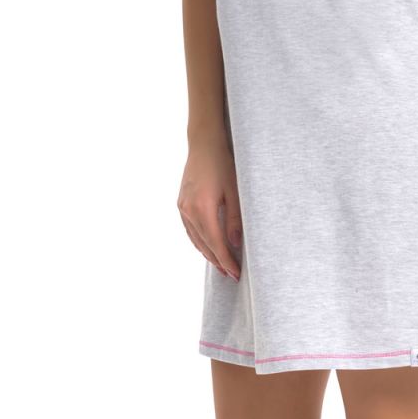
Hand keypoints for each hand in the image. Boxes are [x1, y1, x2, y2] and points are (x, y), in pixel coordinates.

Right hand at [177, 141, 242, 281]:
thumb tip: (234, 244)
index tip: (236, 273)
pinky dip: (199, 241)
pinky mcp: (181, 203)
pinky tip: (207, 246)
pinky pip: (190, 229)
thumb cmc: (223, 164)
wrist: (204, 144)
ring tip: (221, 265)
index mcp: (203, 208)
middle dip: (218, 261)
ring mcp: (182, 207)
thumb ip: (234, 219)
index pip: (216, 243)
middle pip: (205, 244)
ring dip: (208, 253)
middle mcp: (189, 210)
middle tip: (232, 274)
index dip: (226, 260)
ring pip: (195, 239)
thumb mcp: (235, 191)